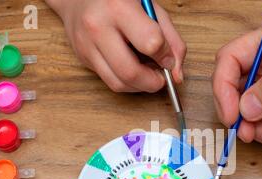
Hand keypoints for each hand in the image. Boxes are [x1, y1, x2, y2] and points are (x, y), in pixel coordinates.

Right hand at [46, 0, 185, 91]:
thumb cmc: (119, 0)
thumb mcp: (151, 9)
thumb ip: (171, 39)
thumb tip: (177, 75)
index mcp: (119, 7)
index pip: (151, 43)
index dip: (165, 55)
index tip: (168, 57)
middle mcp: (98, 27)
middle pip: (131, 72)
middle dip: (153, 82)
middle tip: (161, 77)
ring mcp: (87, 45)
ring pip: (119, 83)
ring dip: (140, 86)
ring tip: (147, 72)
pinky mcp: (83, 58)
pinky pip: (110, 81)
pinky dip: (127, 82)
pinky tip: (132, 68)